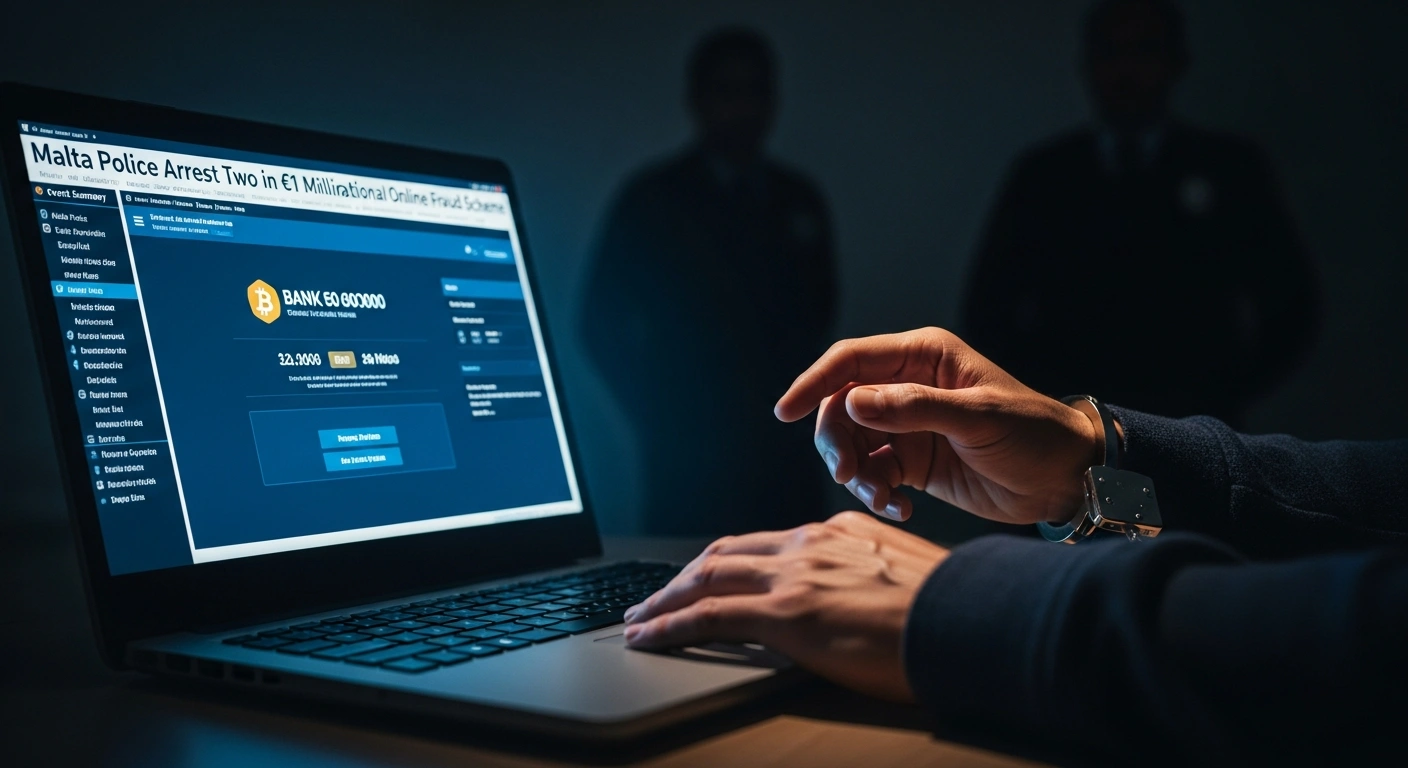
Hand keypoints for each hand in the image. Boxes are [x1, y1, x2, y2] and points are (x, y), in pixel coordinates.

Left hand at [623, 512, 947, 700]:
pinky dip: (670, 624)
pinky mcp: (786, 612)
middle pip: (723, 554)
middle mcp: (808, 544)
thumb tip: (851, 602)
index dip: (723, 562)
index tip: (703, 578)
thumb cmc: (951, 608)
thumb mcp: (901, 574)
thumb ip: (863, 578)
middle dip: (682, 577)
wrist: (972, 618)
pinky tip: (650, 636)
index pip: (762, 544)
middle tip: (654, 597)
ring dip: (664, 599)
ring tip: (640, 618)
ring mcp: (794, 574)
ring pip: (705, 578)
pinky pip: (709, 615)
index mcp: (835, 533)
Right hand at [775, 327, 1099, 525]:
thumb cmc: (1034, 434)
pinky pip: (872, 475)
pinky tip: (901, 510)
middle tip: (848, 476)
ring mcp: (906, 425)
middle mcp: (906, 386)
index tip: (785, 411)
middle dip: (837, 443)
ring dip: (856, 475)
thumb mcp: (978, 418)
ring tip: (885, 500)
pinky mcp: (911, 462)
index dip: (814, 384)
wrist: (1067, 479)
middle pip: (840, 407)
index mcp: (922, 358)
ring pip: (851, 445)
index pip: (851, 361)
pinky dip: (876, 495)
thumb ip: (914, 408)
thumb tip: (853, 404)